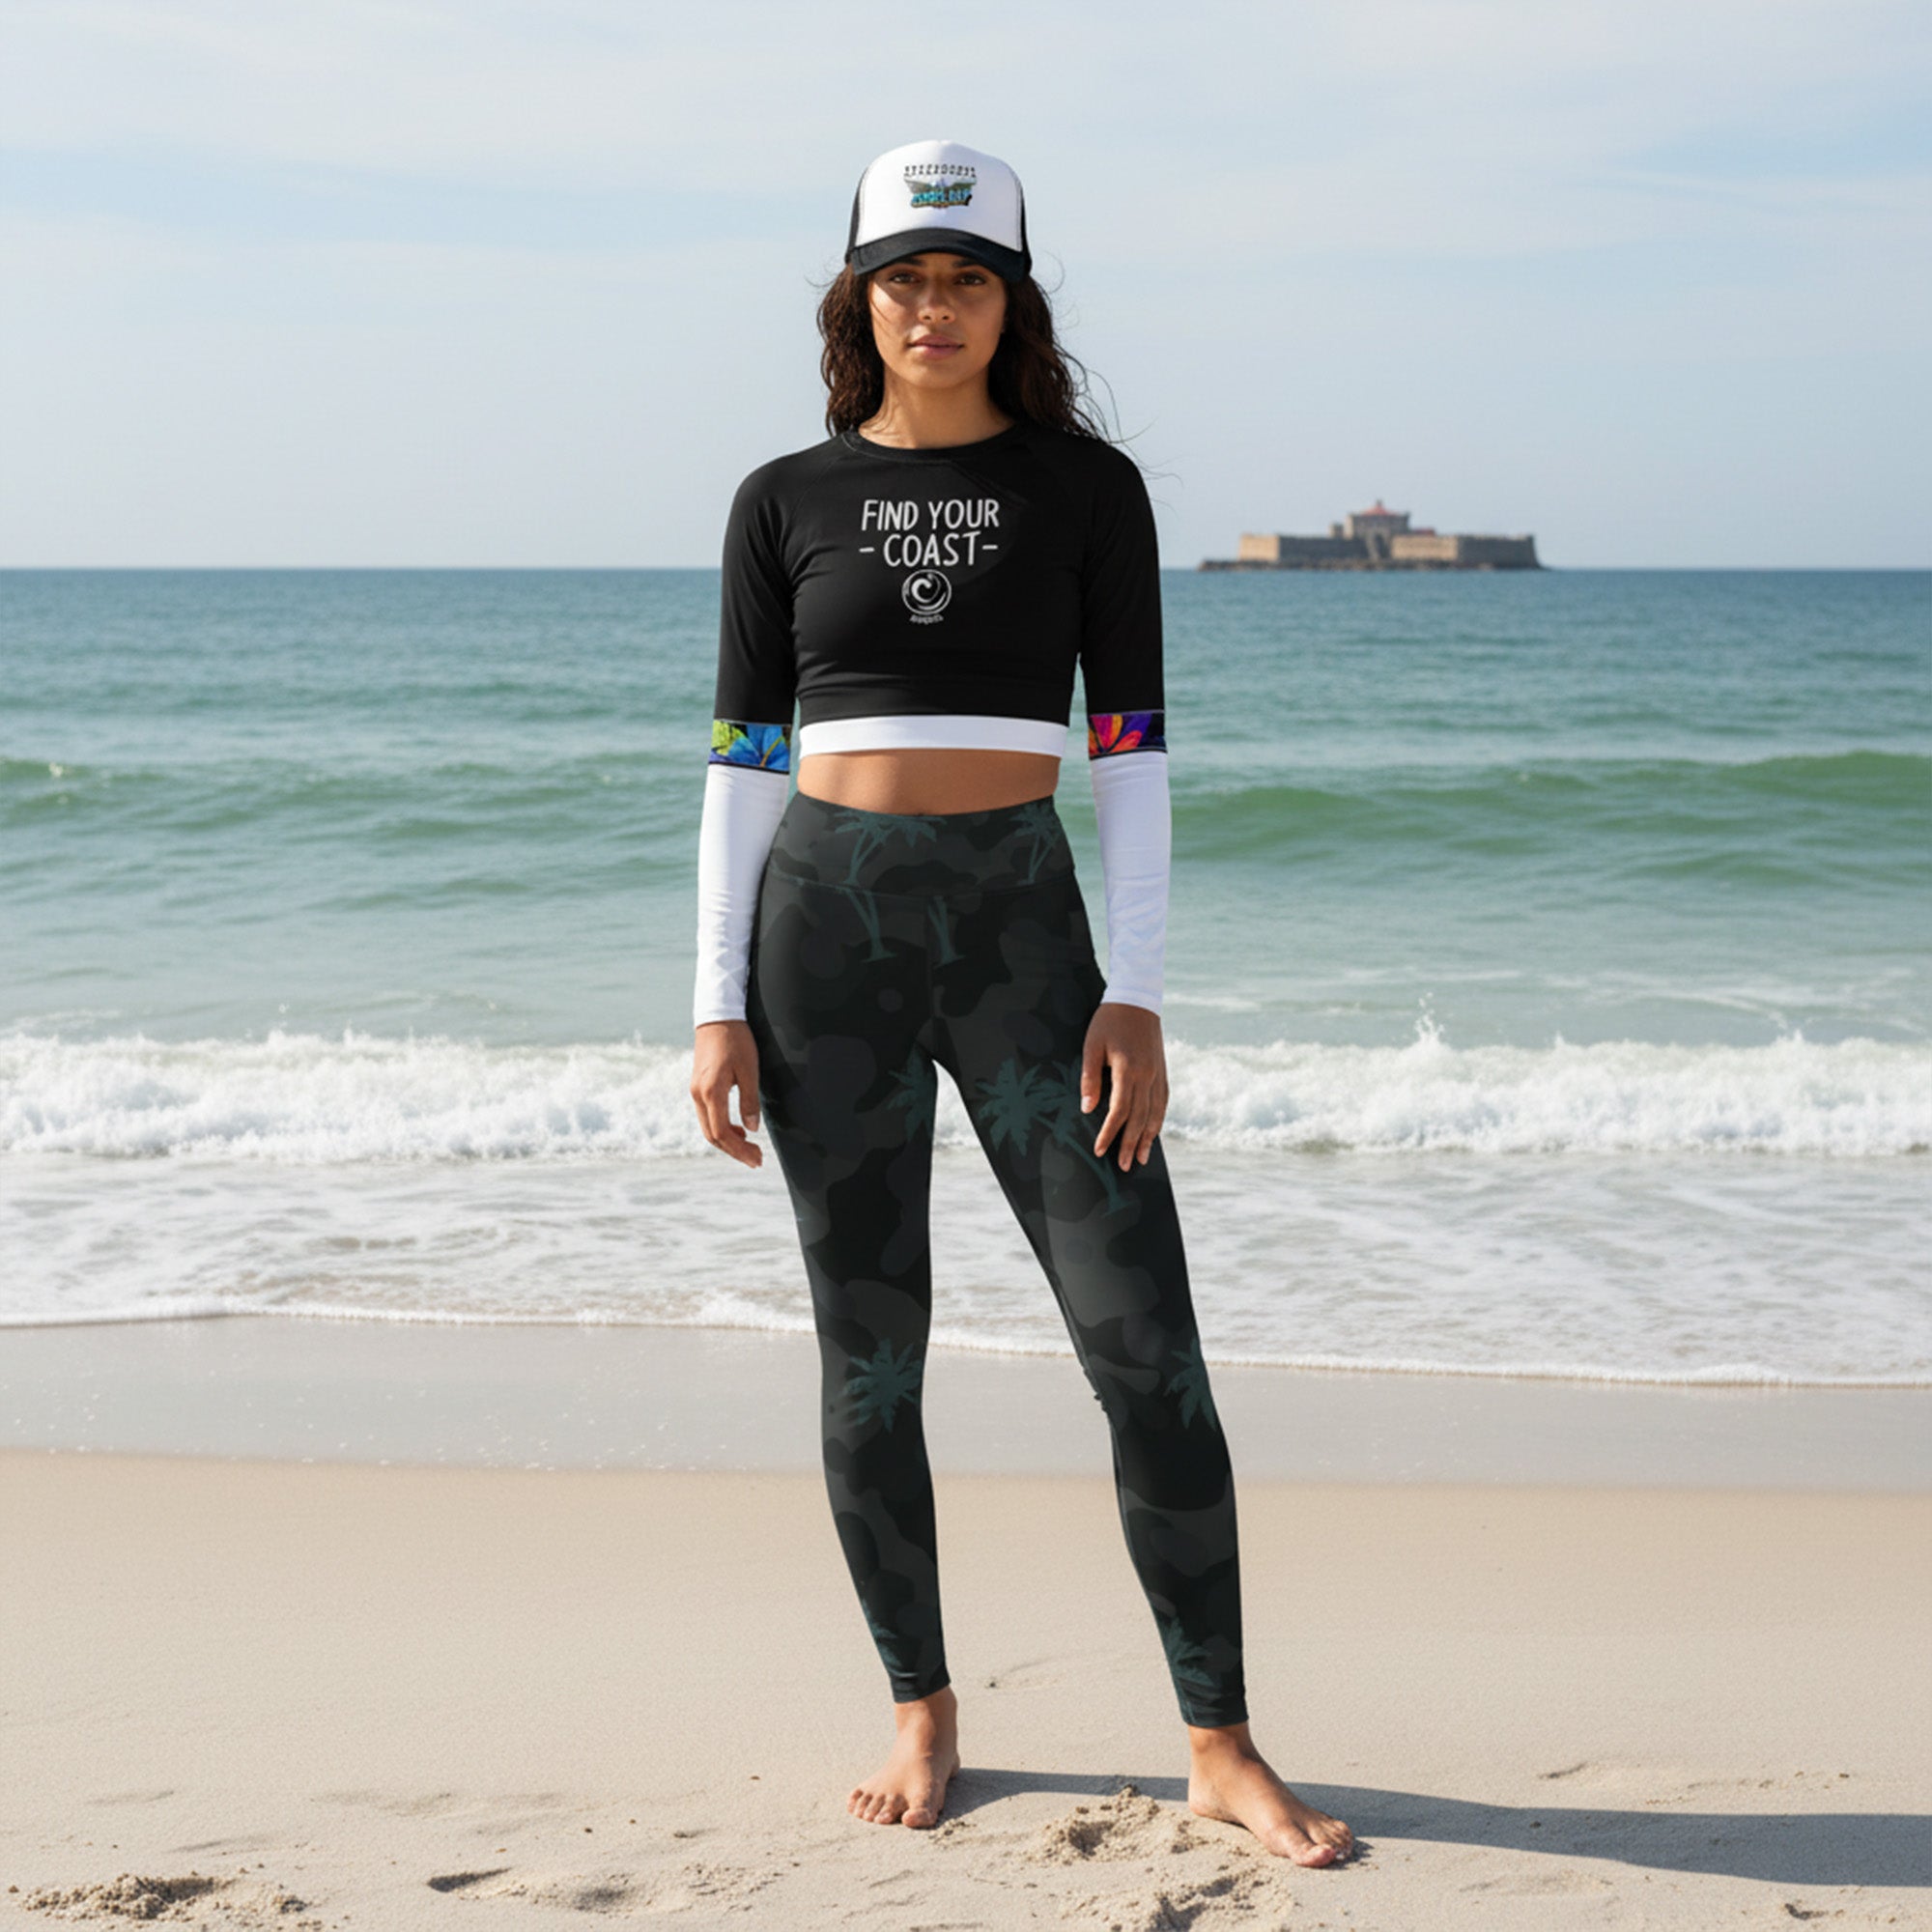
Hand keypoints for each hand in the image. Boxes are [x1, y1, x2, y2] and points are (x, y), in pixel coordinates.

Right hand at [691, 1019, 763, 1167]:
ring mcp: (695, 1091)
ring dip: (728, 1141)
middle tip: (757, 1158)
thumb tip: (751, 1129)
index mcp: (711, 1092)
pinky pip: (707, 1115)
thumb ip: (749, 1101)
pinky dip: (722, 1127)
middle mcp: (698, 1095)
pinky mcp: (698, 1086)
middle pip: (712, 1135)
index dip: (739, 1151)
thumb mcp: (749, 1070)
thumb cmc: (736, 1040)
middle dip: (734, 1151)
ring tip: (749, 1147)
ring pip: (708, 1127)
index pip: (722, 1133)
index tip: (757, 1159)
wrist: (717, 1016)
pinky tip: (738, 1128)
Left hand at [1080, 1001, 1167, 1169]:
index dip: (1109, 1133)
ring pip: (1156, 1113)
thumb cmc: (1108, 1021)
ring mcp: (1158, 1074)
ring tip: (1143, 1158)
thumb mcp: (1092, 1046)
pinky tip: (1154, 1131)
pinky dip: (1158, 1119)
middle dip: (1132, 1144)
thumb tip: (1087, 1109)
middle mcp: (1147, 1076)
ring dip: (1149, 1137)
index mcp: (1128, 1070)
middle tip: (1126, 1166)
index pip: (1119, 1112)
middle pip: (1140, 1118)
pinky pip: (1163, 1101)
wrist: (1137, 999)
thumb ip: (1090, 1078)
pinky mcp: (1162, 1070)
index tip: (1100, 1150)